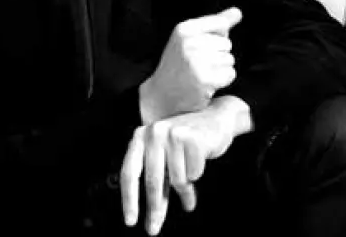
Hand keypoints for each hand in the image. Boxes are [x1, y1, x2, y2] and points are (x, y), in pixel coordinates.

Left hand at [120, 100, 240, 234]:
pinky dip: (197, 176)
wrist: (216, 119)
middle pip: (152, 180)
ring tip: (189, 197)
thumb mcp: (166, 157)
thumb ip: (157, 178)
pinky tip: (199, 167)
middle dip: (154, 208)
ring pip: (177, 179)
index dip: (129, 199)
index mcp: (140, 136)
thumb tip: (153, 215)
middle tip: (153, 230)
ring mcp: (173, 134)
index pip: (130, 172)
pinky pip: (194, 173)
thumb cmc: (187, 143)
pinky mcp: (192, 138)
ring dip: (184, 193)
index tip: (130, 222)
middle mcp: (153, 132)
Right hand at [139, 8, 241, 122]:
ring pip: (230, 59)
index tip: (201, 48)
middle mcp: (189, 42)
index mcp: (184, 29)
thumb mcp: (190, 39)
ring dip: (220, 69)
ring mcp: (196, 61)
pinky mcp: (204, 79)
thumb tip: (238, 12)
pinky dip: (222, 81)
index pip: (221, 23)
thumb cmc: (179, 65)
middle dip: (218, 55)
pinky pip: (230, 74)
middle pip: (227, 43)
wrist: (161, 96)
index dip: (217, 37)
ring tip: (202, 74)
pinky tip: (207, 84)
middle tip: (199, 65)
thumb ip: (215, 24)